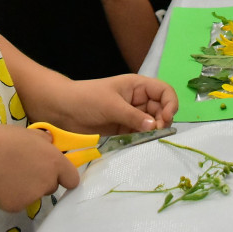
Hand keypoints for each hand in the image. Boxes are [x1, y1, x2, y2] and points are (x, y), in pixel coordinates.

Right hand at [0, 125, 80, 211]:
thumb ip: (43, 141)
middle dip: (42, 180)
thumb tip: (49, 142)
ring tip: (7, 174)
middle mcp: (49, 181)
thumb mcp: (28, 133)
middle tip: (23, 168)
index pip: (72, 179)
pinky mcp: (18, 206)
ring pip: (34, 194)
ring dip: (27, 188)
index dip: (64, 176)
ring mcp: (34, 196)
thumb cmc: (4, 139)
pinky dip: (11, 195)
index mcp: (55, 162)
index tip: (55, 173)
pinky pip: (18, 202)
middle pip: (52, 186)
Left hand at [54, 74, 178, 134]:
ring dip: (153, 133)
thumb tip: (155, 126)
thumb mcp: (111, 105)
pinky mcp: (123, 130)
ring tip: (147, 140)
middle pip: (161, 110)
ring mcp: (130, 116)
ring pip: (151, 124)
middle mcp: (137, 100)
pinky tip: (140, 145)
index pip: (164, 91)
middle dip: (162, 121)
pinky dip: (143, 140)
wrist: (62, 110)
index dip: (170, 103)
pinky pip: (139, 135)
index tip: (166, 118)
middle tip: (156, 133)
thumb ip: (133, 116)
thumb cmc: (86, 99)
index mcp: (137, 86)